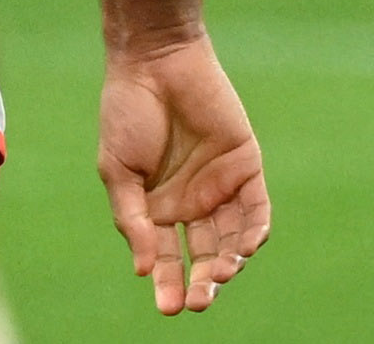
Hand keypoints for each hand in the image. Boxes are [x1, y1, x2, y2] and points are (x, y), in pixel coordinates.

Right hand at [99, 32, 271, 314]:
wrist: (154, 64)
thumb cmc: (127, 113)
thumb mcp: (117, 170)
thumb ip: (131, 218)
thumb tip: (146, 269)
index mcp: (156, 206)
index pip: (166, 256)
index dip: (168, 284)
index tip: (168, 308)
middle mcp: (191, 203)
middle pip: (202, 256)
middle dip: (201, 284)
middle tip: (198, 302)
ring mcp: (220, 187)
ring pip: (231, 240)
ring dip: (228, 263)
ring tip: (219, 275)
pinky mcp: (246, 168)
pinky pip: (256, 210)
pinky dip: (254, 231)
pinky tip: (244, 248)